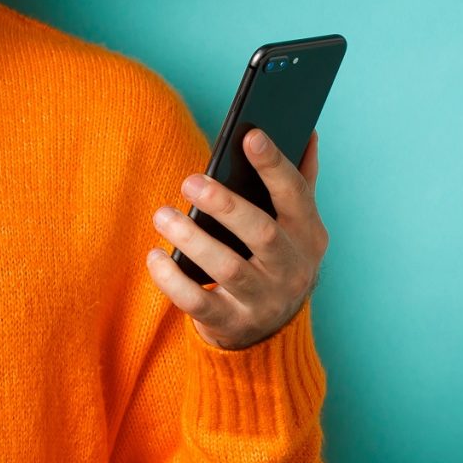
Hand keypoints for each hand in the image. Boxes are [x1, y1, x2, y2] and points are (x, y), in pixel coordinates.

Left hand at [144, 129, 326, 350]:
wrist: (271, 330)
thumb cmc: (276, 260)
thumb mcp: (296, 227)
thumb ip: (300, 182)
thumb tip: (308, 132)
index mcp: (308, 235)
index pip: (295, 195)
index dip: (274, 165)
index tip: (250, 135)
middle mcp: (291, 269)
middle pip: (262, 234)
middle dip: (226, 205)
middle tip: (190, 181)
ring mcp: (263, 300)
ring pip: (228, 269)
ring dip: (192, 240)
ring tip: (162, 215)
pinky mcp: (231, 323)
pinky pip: (198, 303)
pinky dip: (173, 281)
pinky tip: (154, 256)